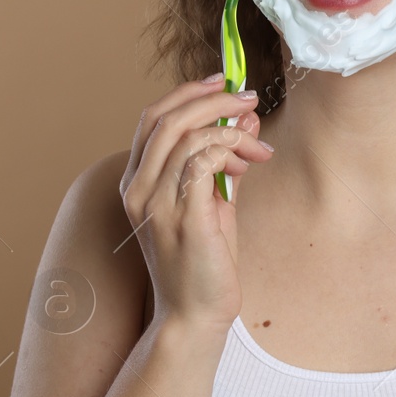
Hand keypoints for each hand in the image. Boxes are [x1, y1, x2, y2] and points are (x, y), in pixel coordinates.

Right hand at [119, 75, 273, 331]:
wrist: (196, 314)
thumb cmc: (204, 261)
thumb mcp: (214, 202)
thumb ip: (223, 161)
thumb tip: (245, 120)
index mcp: (138, 182)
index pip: (153, 118)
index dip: (189, 93)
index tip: (225, 82)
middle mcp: (138, 189)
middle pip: (165, 117)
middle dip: (213, 99)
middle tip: (249, 100)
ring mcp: (155, 203)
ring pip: (185, 135)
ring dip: (229, 128)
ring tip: (257, 146)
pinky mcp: (182, 217)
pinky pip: (199, 162)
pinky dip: (227, 150)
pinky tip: (247, 164)